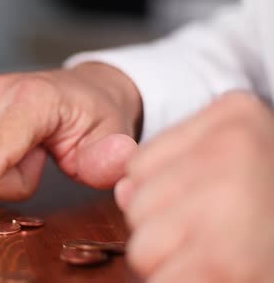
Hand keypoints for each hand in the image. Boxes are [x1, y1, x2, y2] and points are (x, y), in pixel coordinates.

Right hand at [0, 62, 141, 235]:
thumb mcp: (114, 137)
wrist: (81, 90)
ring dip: (3, 173)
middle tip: (45, 155)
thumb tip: (116, 158)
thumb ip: (111, 158)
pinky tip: (14, 147)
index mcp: (32, 98)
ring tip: (32, 149)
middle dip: (15, 180)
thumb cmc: (95, 114)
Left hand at [117, 92, 273, 282]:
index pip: (140, 166)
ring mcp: (234, 203)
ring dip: (174, 264)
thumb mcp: (232, 163)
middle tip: (220, 238)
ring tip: (225, 257)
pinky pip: (163, 278)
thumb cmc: (268, 204)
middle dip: (165, 232)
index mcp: (236, 116)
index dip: (165, 198)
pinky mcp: (226, 262)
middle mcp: (235, 149)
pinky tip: (221, 273)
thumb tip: (123, 191)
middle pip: (137, 204)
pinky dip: (181, 280)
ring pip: (143, 247)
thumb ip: (169, 167)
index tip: (212, 205)